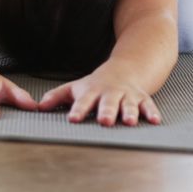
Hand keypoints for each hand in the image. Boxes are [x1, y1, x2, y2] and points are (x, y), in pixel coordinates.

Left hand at [38, 63, 160, 126]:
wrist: (125, 69)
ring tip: (130, 122)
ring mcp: (127, 95)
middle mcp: (110, 94)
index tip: (73, 118)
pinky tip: (155, 121)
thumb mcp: (76, 88)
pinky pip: (148, 105)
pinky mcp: (142, 98)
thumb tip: (38, 107)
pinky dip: (151, 112)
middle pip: (108, 103)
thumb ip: (57, 96)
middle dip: (106, 111)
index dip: (79, 109)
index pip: (83, 101)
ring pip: (129, 104)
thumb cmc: (95, 85)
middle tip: (104, 121)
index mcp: (93, 92)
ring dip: (130, 112)